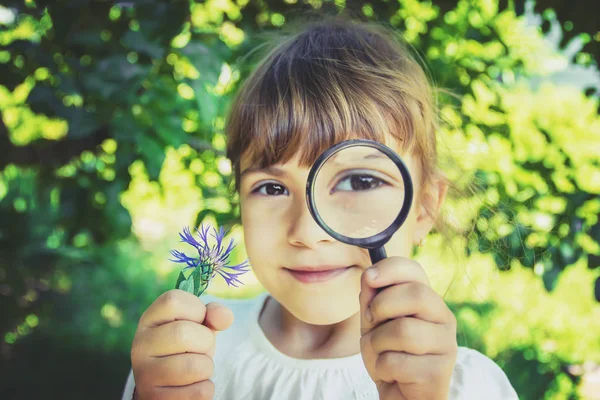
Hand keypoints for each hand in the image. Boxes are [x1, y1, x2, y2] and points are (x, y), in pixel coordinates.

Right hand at [131, 289, 233, 399]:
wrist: (167, 388)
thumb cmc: (186, 349)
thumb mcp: (198, 327)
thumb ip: (212, 316)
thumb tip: (223, 317)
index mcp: (150, 320)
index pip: (173, 300)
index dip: (196, 309)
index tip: (198, 321)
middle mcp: (140, 345)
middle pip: (183, 333)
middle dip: (205, 341)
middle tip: (200, 349)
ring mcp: (144, 374)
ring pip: (193, 366)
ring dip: (206, 367)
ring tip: (195, 368)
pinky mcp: (155, 399)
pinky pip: (199, 392)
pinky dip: (205, 388)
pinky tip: (191, 386)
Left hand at [359, 257, 457, 399]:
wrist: (401, 395)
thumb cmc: (390, 354)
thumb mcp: (375, 322)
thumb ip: (372, 298)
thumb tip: (370, 274)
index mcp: (429, 301)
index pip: (415, 270)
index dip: (391, 268)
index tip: (369, 277)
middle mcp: (444, 319)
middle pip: (416, 294)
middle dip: (381, 307)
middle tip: (371, 323)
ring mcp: (446, 346)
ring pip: (403, 330)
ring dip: (377, 343)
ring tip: (381, 354)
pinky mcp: (438, 373)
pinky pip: (396, 361)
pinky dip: (382, 367)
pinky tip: (390, 374)